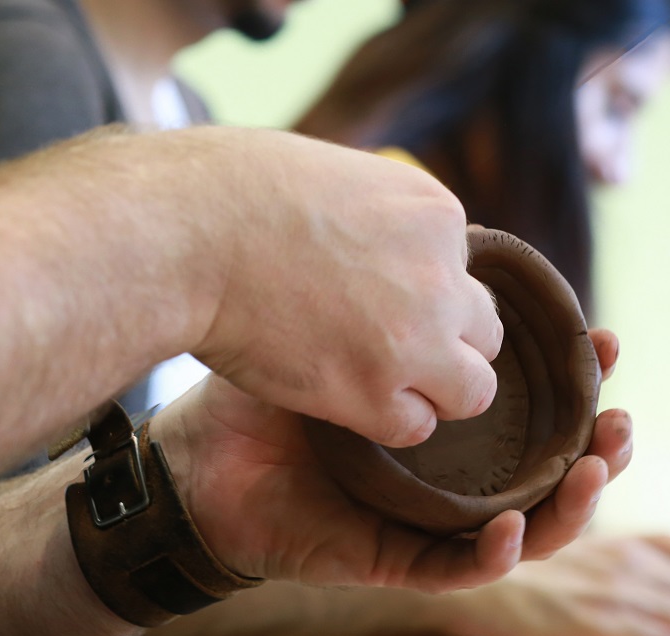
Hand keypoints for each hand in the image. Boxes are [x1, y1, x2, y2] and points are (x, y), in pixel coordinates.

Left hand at [149, 331, 629, 592]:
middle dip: (598, 446)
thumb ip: (396, 298)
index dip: (580, 379)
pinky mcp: (392, 561)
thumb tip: (459, 238)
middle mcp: (452, 474)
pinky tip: (515, 523)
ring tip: (595, 468)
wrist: (201, 454)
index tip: (608, 341)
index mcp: (453, 423)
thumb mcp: (339, 334)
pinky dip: (493, 551)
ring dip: (571, 504)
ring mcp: (426, 520)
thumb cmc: (266, 387)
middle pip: (546, 467)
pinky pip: (456, 566)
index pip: (534, 403)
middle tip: (623, 419)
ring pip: (525, 523)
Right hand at [187, 129, 501, 448]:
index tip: (372, 298)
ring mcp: (416, 337)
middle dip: (442, 343)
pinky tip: (343, 403)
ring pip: (472, 390)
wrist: (187, 233)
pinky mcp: (376, 391)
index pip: (460, 270)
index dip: (420, 291)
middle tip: (382, 349)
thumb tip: (372, 238)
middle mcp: (442, 275)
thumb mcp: (329, 175)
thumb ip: (371, 215)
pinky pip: (416, 427)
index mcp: (435, 213)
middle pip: (482, 331)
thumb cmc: (228, 193)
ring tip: (375, 386)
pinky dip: (384, 422)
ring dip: (430, 391)